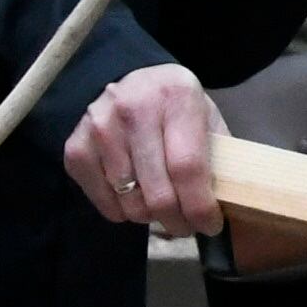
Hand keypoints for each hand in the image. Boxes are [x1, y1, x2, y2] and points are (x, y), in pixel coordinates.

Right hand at [65, 65, 223, 237]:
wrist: (128, 80)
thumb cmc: (175, 106)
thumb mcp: (205, 115)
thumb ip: (218, 153)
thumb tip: (231, 202)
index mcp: (176, 98)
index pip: (187, 167)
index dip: (199, 206)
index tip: (211, 225)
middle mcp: (133, 109)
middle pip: (157, 192)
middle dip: (178, 221)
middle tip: (187, 226)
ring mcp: (99, 128)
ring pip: (129, 202)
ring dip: (150, 217)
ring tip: (162, 208)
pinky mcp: (76, 147)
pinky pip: (103, 202)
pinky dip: (122, 212)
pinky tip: (135, 198)